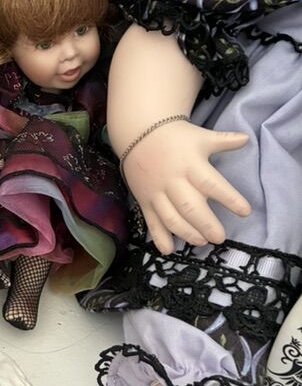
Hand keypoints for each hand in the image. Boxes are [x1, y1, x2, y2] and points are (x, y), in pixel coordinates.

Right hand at [123, 122, 250, 254]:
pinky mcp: (145, 201)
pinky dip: (158, 237)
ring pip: (171, 218)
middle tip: (220, 237)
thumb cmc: (176, 138)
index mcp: (190, 165)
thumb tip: (246, 139)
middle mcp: (173, 181)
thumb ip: (224, 141)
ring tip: (201, 242)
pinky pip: (151, 221)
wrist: (138, 134)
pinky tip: (169, 250)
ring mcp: (157, 193)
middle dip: (206, 224)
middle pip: (190, 206)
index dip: (229, 199)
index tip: (245, 211)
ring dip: (186, 233)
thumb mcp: (201, 137)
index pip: (211, 184)